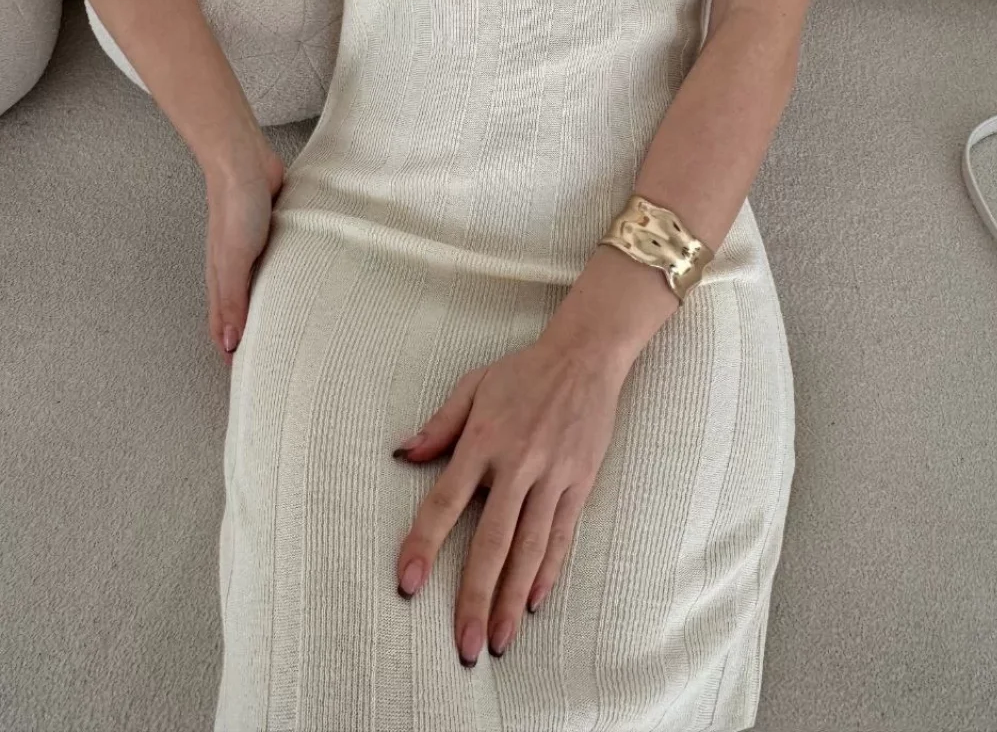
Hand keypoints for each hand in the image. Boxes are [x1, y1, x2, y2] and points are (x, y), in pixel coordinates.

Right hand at [203, 141, 284, 365]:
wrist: (246, 162)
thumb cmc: (235, 207)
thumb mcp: (232, 259)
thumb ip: (232, 300)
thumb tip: (229, 344)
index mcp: (223, 282)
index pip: (226, 330)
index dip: (235, 357)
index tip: (251, 384)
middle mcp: (240, 272)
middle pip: (247, 316)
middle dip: (258, 342)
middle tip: (282, 369)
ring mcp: (259, 255)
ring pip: (268, 294)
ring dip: (279, 314)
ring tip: (300, 338)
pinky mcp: (279, 238)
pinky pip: (285, 268)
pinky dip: (293, 285)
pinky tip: (310, 291)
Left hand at [391, 333, 628, 665]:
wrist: (586, 356)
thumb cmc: (523, 372)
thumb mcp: (474, 386)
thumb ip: (440, 425)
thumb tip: (404, 454)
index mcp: (482, 440)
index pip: (445, 500)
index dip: (424, 543)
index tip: (408, 584)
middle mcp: (517, 463)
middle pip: (492, 540)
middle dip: (475, 596)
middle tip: (464, 645)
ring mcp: (552, 476)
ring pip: (530, 547)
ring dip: (512, 598)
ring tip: (498, 641)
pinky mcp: (579, 482)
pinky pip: (562, 534)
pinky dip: (548, 571)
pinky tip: (533, 603)